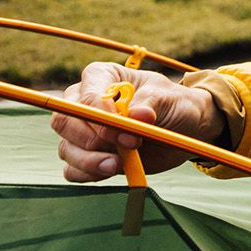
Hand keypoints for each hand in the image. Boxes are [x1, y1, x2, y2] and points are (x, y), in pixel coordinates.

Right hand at [52, 61, 223, 182]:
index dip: (100, 113)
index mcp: (102, 77)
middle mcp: (85, 102)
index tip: (125, 126)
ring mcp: (84, 131)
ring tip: (117, 164)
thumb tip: (137, 115)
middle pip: (65, 121)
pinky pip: (73, 170)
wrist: (186, 129)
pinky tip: (111, 170)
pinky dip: (88, 173)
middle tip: (128, 144)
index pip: (86, 95)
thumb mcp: (168, 98)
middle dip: (92, 138)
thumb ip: (151, 104)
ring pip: (66, 147)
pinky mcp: (89, 156)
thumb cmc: (174, 104)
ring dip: (89, 160)